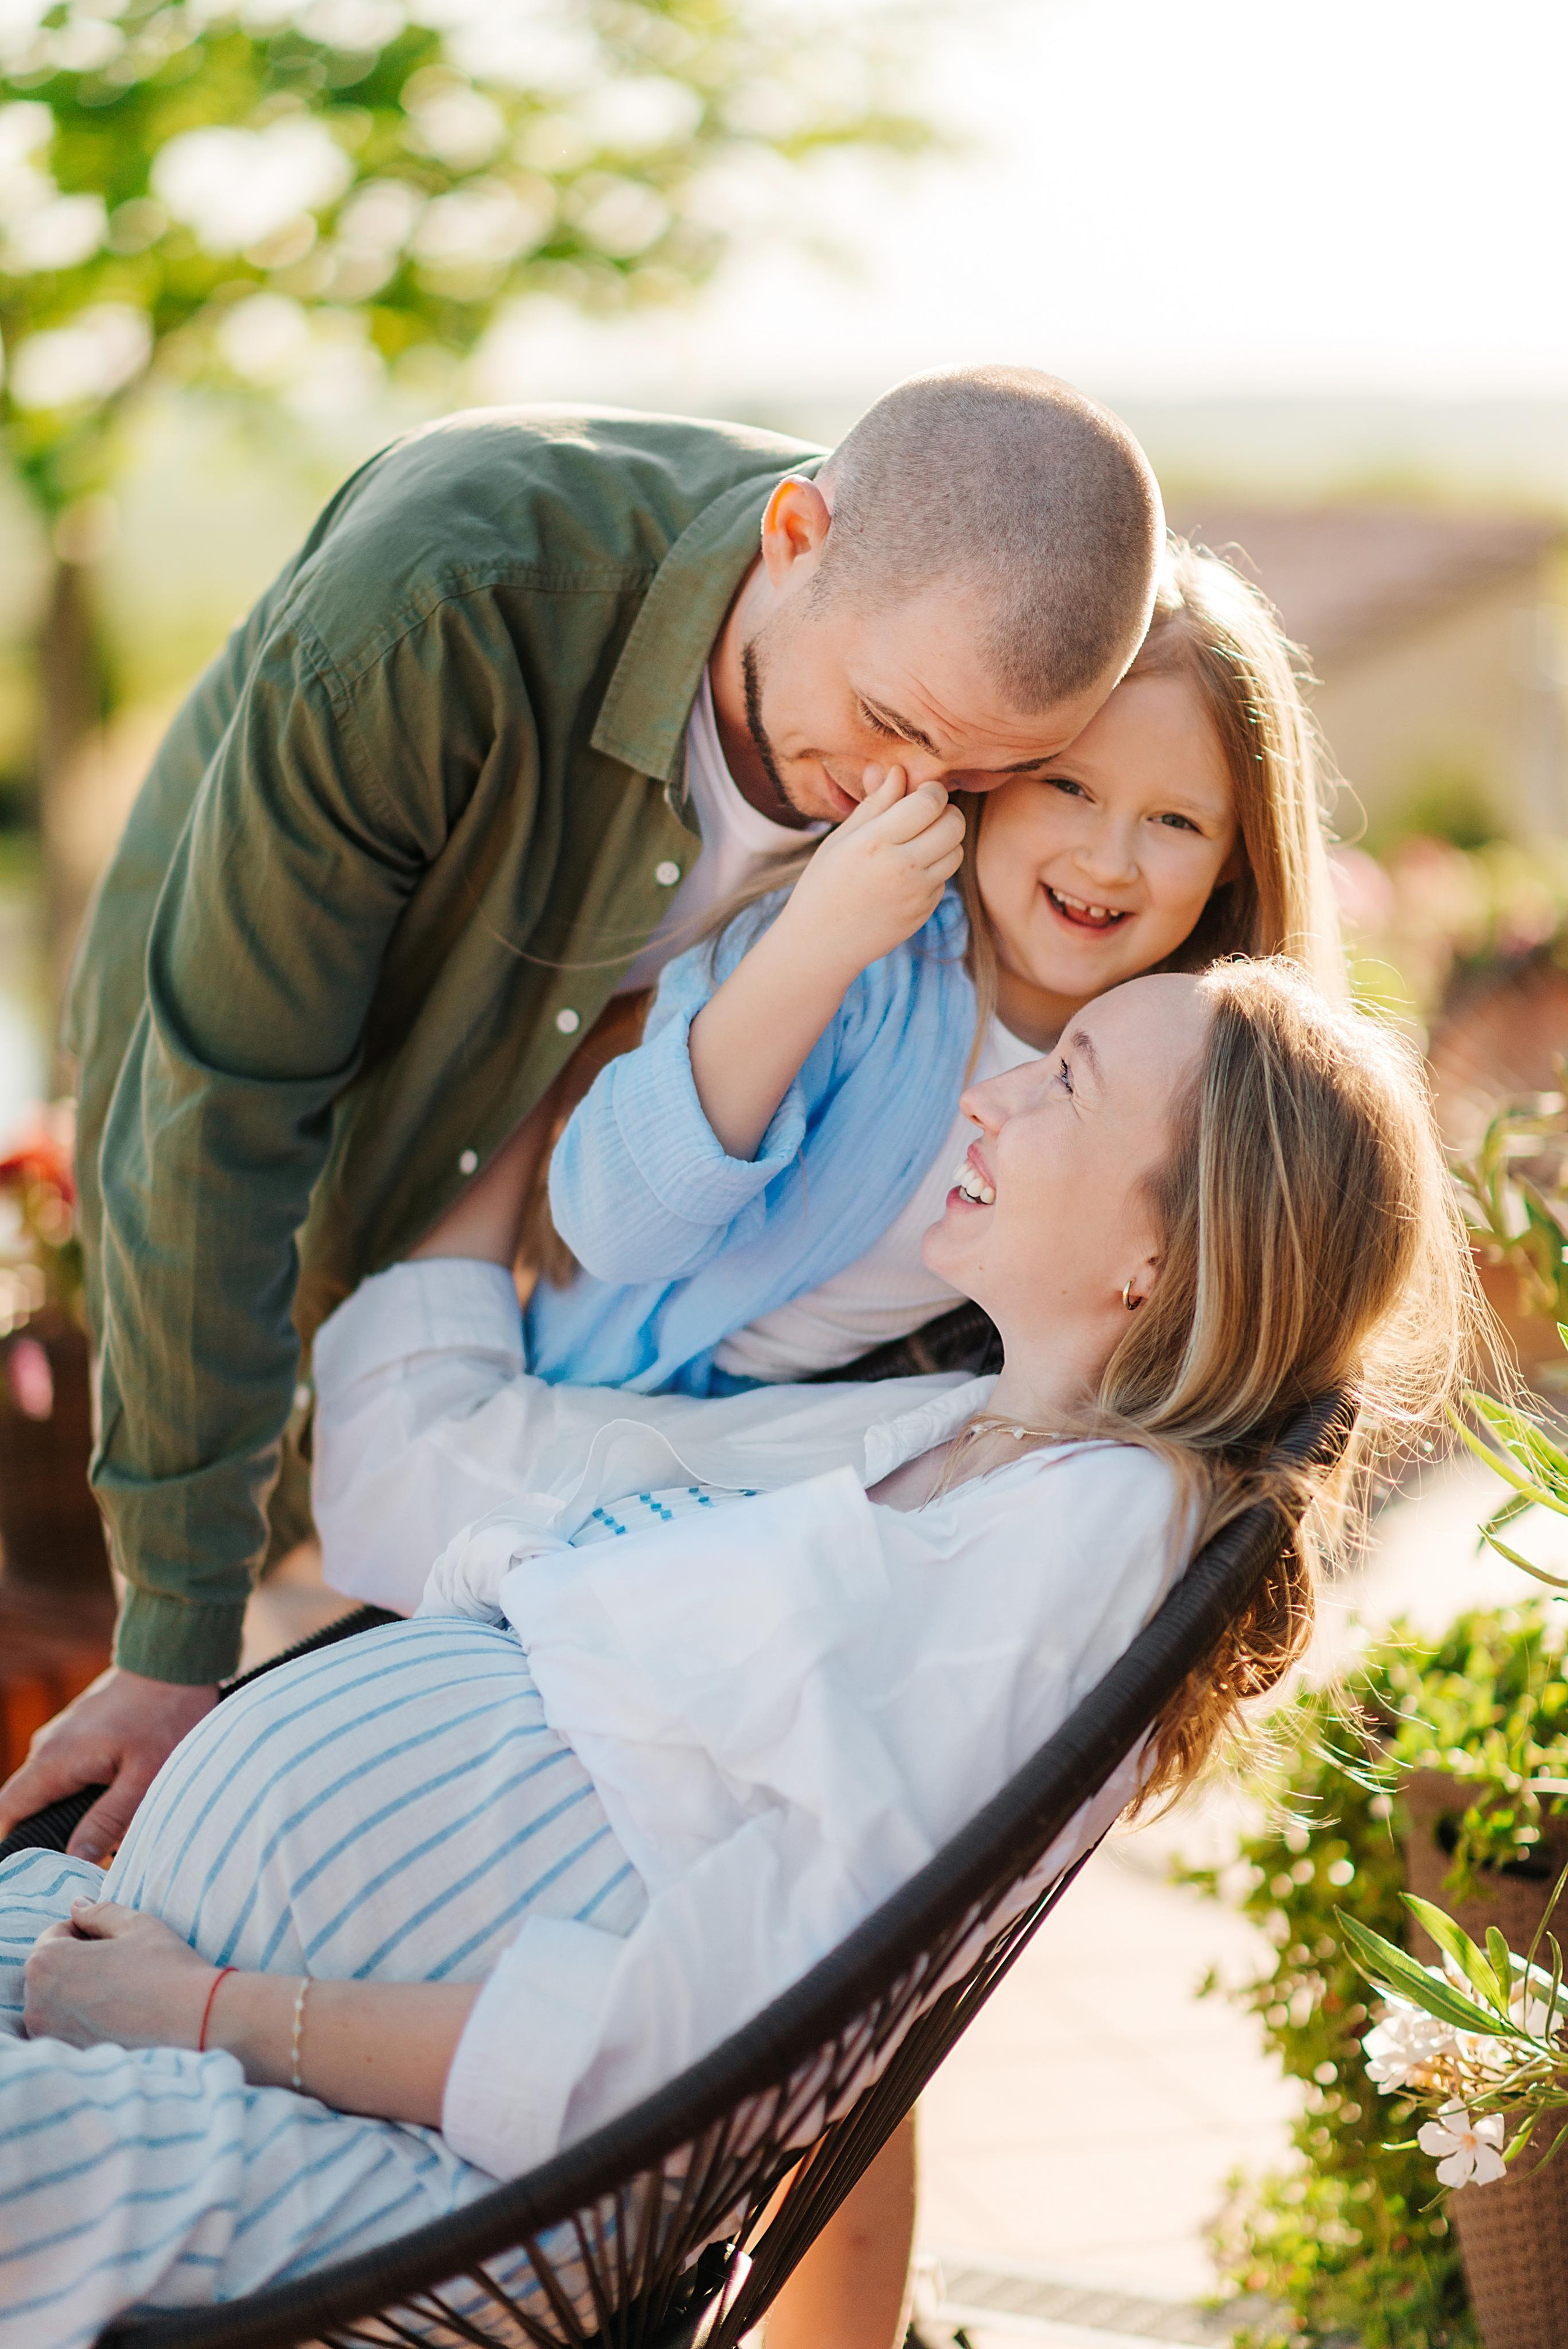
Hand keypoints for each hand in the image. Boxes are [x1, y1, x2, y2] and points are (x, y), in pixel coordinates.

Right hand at [0, 1667, 218, 1862]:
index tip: (35, 1871)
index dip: (14, 1844)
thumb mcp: (145, 1779)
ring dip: (70, 1813)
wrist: (177, 1659)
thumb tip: (73, 1860)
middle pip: (28, 1804)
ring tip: (104, 1837)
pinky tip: (116, 1802)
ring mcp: (63, 1736)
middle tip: (79, 1863)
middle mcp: (48, 1747)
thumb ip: (107, 1821)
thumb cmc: (167, 1717)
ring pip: (51, 1788)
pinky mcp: (82, 1731)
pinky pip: (69, 1771)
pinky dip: (83, 1792)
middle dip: (47, 1834)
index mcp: (54, 1761)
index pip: (8, 1811)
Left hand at [23, 1898, 215, 2050]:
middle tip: (118, 1962)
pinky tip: (117, 2012)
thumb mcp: (134, 1924)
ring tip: (119, 1988)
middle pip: (51, 1968)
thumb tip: (77, 1905)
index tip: (114, 1939)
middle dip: (77, 1960)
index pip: (54, 1935)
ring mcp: (49, 2033)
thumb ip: (98, 1912)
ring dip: (79, 1988)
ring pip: (57, 1998)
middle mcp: (36, 2002)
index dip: (86, 1930)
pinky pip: (66, 2025)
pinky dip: (84, 2016)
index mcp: (46, 1962)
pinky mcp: (66, 2054)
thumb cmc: (163, 1965)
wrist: (192, 2018)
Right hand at [779, 765, 965, 978]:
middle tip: (927, 814)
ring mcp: (916, 893)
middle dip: (946, 812)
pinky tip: (907, 873)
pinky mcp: (924, 911)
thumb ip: (875, 804)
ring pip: (956, 851)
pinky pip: (944, 877)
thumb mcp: (842, 838)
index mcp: (875, 842)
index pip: (929, 802)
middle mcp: (901, 867)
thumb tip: (897, 771)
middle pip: (954, 824)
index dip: (932, 791)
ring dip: (944, 840)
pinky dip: (934, 869)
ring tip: (917, 842)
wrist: (820, 943)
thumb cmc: (825, 883)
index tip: (920, 792)